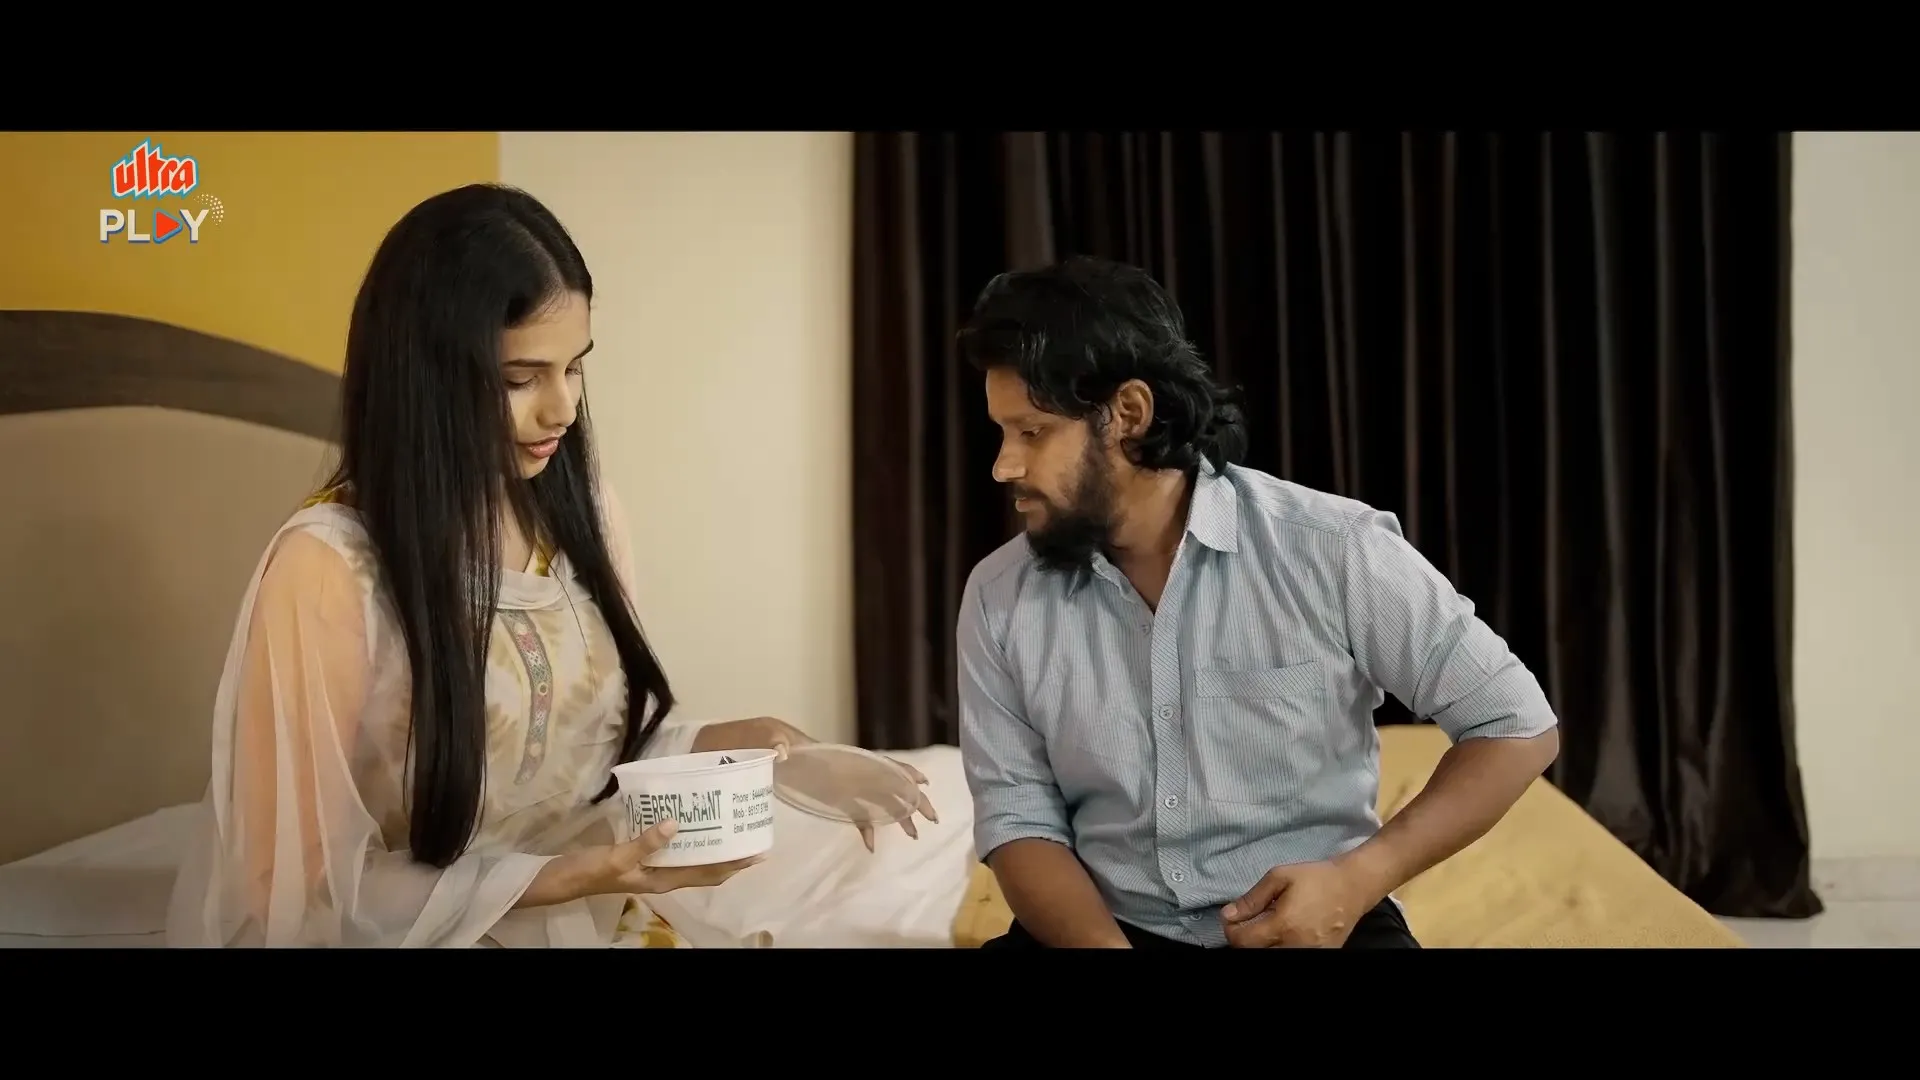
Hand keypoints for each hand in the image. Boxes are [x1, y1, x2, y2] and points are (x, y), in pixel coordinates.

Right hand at [598, 819, 765, 895]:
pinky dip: (688, 837)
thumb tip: (678, 824)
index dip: (733, 866)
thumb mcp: (618, 858)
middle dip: (730, 856)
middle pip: (706, 868)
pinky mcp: (642, 855)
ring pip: (692, 858)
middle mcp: (663, 876)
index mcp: (663, 881)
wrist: (561, 878)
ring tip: (730, 826)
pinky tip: (690, 820)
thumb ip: (647, 842)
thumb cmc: (590, 871)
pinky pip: (674, 848)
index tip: (757, 853)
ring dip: (711, 846)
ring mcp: (653, 866)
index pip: (707, 875)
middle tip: (751, 834)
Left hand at [695, 716, 939, 851]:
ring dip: (894, 814)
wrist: (722, 747)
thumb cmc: (741, 738)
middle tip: (932, 819)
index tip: (923, 784)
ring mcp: (828, 782)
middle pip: (881, 783)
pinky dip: (864, 824)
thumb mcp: (755, 734)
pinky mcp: (817, 794)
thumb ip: (771, 743)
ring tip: (913, 834)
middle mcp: (835, 768)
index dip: (898, 772)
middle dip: (908, 799)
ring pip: (871, 798)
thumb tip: (785, 752)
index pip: (870, 762)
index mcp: (827, 755)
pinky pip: (849, 810)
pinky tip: (872, 842)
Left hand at [1219, 859, 1379, 947]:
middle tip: (1247, 922)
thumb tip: (1229, 914)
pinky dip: (1281, 945)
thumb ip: (1252, 899)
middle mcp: (1295, 945)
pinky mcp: (1320, 955)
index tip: (1231, 919)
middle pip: (1257, 952)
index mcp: (1283, 925)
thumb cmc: (1316, 878)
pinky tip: (1285, 931)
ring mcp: (1309, 953)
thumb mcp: (1279, 877)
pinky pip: (1291, 954)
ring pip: (1273, 954)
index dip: (1231, 931)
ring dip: (1264, 943)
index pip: (1243, 941)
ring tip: (1267, 925)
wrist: (1353, 887)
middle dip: (1246, 938)